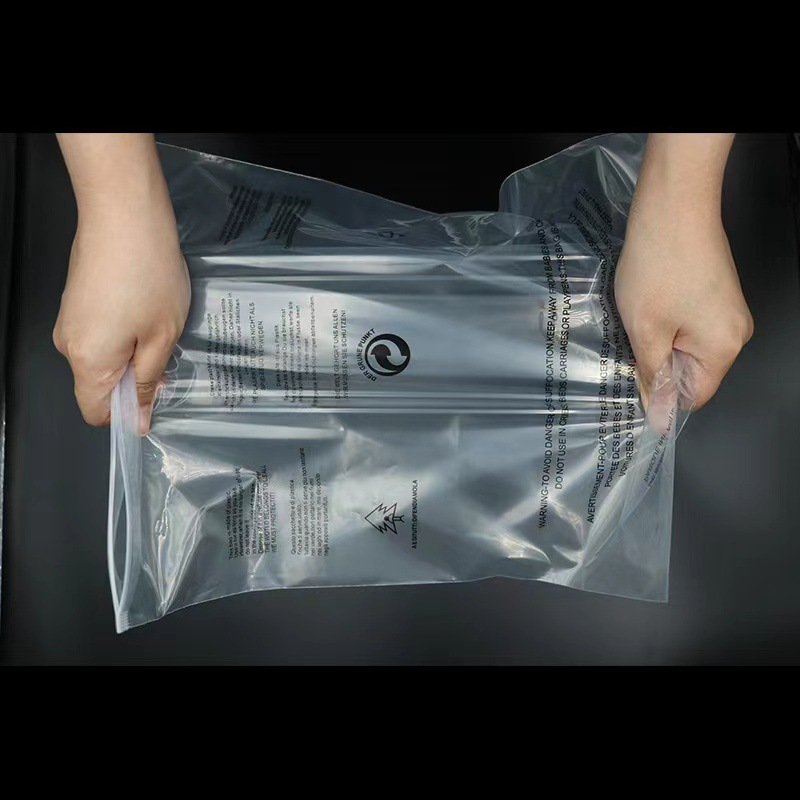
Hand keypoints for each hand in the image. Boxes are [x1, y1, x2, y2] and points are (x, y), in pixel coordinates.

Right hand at [53, 175, 189, 434]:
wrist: (123, 213)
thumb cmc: (149, 277)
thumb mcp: (162, 336)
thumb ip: (149, 380)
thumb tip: (139, 420)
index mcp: (88, 362)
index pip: (97, 413)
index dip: (128, 412)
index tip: (158, 391)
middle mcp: (68, 345)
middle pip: (100, 383)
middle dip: (136, 377)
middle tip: (168, 348)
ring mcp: (69, 319)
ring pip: (103, 356)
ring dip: (133, 350)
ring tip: (160, 321)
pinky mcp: (76, 299)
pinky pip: (100, 332)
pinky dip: (124, 329)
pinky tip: (147, 305)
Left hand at [615, 193, 752, 411]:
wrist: (675, 206)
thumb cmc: (658, 268)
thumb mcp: (646, 330)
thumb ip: (653, 375)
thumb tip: (659, 417)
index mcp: (723, 349)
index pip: (693, 397)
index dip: (661, 396)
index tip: (631, 382)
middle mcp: (735, 333)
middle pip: (692, 372)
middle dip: (658, 364)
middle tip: (629, 342)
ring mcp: (728, 311)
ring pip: (686, 347)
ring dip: (658, 340)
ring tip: (637, 319)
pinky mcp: (716, 293)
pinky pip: (689, 324)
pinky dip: (665, 322)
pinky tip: (647, 305)